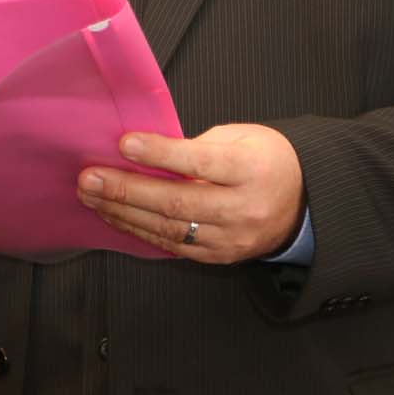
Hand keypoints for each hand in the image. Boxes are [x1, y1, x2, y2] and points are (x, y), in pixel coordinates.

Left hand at [77, 124, 304, 263]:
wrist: (303, 202)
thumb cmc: (267, 159)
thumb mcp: (241, 137)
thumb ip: (197, 145)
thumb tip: (148, 151)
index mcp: (251, 170)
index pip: (200, 162)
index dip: (161, 153)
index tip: (124, 143)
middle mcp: (243, 209)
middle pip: (177, 202)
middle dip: (127, 190)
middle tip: (90, 178)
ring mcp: (230, 239)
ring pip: (169, 229)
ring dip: (124, 212)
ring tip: (92, 196)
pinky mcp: (218, 258)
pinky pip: (172, 246)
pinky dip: (140, 231)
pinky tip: (115, 216)